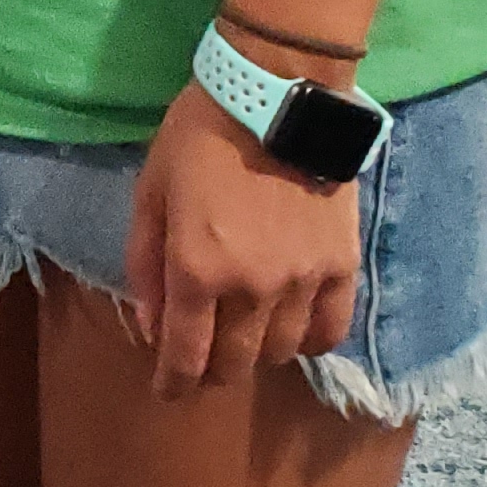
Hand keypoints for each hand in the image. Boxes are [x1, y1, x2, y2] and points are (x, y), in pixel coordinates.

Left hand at [122, 83, 360, 397]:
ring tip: (245, 339)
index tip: (167, 390)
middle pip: (235, 363)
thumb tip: (152, 326)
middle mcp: (253, 289)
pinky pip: (330, 330)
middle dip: (211, 372)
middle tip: (201, 363)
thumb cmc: (199, 136)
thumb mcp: (151, 192)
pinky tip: (294, 332)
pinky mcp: (341, 267)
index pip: (186, 355)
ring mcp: (303, 281)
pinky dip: (310, 342)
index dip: (173, 382)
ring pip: (282, 353)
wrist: (275, 96)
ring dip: (258, 355)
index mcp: (197, 270)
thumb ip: (145, 265)